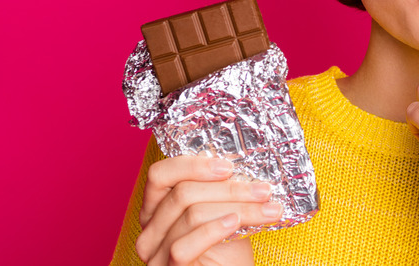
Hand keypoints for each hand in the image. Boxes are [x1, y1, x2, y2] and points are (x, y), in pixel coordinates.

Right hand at [136, 155, 282, 264]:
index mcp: (157, 209)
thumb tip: (239, 165)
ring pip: (191, 214)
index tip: (229, 167)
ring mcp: (155, 253)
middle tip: (264, 190)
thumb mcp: (223, 214)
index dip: (193, 165)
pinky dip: (212, 230)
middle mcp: (150, 230)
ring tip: (268, 209)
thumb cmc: (227, 253)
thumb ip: (219, 192)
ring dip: (237, 207)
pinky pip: (182, 247)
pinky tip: (234, 223)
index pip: (160, 175)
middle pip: (183, 193)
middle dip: (231, 188)